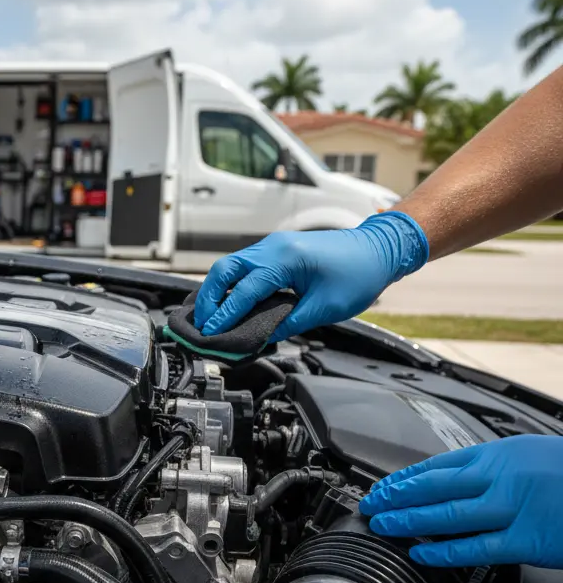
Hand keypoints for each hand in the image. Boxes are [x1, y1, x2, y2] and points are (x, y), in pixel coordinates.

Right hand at [193, 211, 428, 342]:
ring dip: (217, 290)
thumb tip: (260, 337)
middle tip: (202, 324)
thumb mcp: (323, 309)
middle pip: (225, 270)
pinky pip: (244, 265)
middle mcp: (274, 247)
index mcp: (286, 259)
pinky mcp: (277, 249)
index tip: (210, 334)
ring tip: (210, 316)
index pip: (244, 291)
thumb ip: (288, 324)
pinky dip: (231, 284)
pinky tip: (228, 302)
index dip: (225, 315)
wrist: (380, 249)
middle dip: (209, 298)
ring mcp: (274, 245)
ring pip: (231, 265)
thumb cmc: (359, 275)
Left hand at [359, 435, 562, 567]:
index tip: (384, 485)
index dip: (406, 477)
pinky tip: (421, 554)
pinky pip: (474, 548)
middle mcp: (502, 476)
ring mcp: (512, 508)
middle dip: (396, 497)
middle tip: (371, 504)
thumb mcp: (533, 455)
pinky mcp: (526, 540)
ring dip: (408, 522)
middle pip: (434, 486)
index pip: (440, 463)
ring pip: (445, 516)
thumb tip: (462, 479)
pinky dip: (443, 552)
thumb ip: (498, 467)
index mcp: (502, 452)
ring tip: (383, 525)